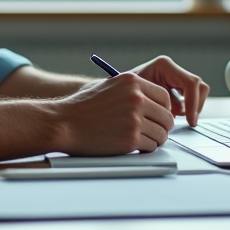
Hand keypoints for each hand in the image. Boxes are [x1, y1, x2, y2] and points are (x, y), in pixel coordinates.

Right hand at [55, 72, 174, 155]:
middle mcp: (136, 98)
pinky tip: (133, 145)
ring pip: (161, 133)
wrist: (63, 123)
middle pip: (166, 116)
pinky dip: (145, 148)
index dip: (162, 109)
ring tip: (141, 139)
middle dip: (161, 126)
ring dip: (154, 139)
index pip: (164, 97)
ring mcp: (134, 119)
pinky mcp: (131, 139)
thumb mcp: (108, 86)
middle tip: (152, 131)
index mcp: (132, 82)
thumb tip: (152, 100)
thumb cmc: (82, 106)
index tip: (157, 116)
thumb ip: (131, 90)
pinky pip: (151, 146)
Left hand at [130, 56, 209, 125]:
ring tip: (175, 116)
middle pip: (199, 87)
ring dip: (191, 108)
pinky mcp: (177, 87)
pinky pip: (191, 99)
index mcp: (164, 65)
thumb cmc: (122, 95)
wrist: (116, 95)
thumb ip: (157, 104)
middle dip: (195, 106)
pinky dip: (186, 109)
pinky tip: (173, 115)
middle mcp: (172, 69)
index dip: (193, 103)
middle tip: (187, 122)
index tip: (190, 120)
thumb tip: (172, 117)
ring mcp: (176, 77)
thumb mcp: (139, 98)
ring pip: (199, 92)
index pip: (190, 83)